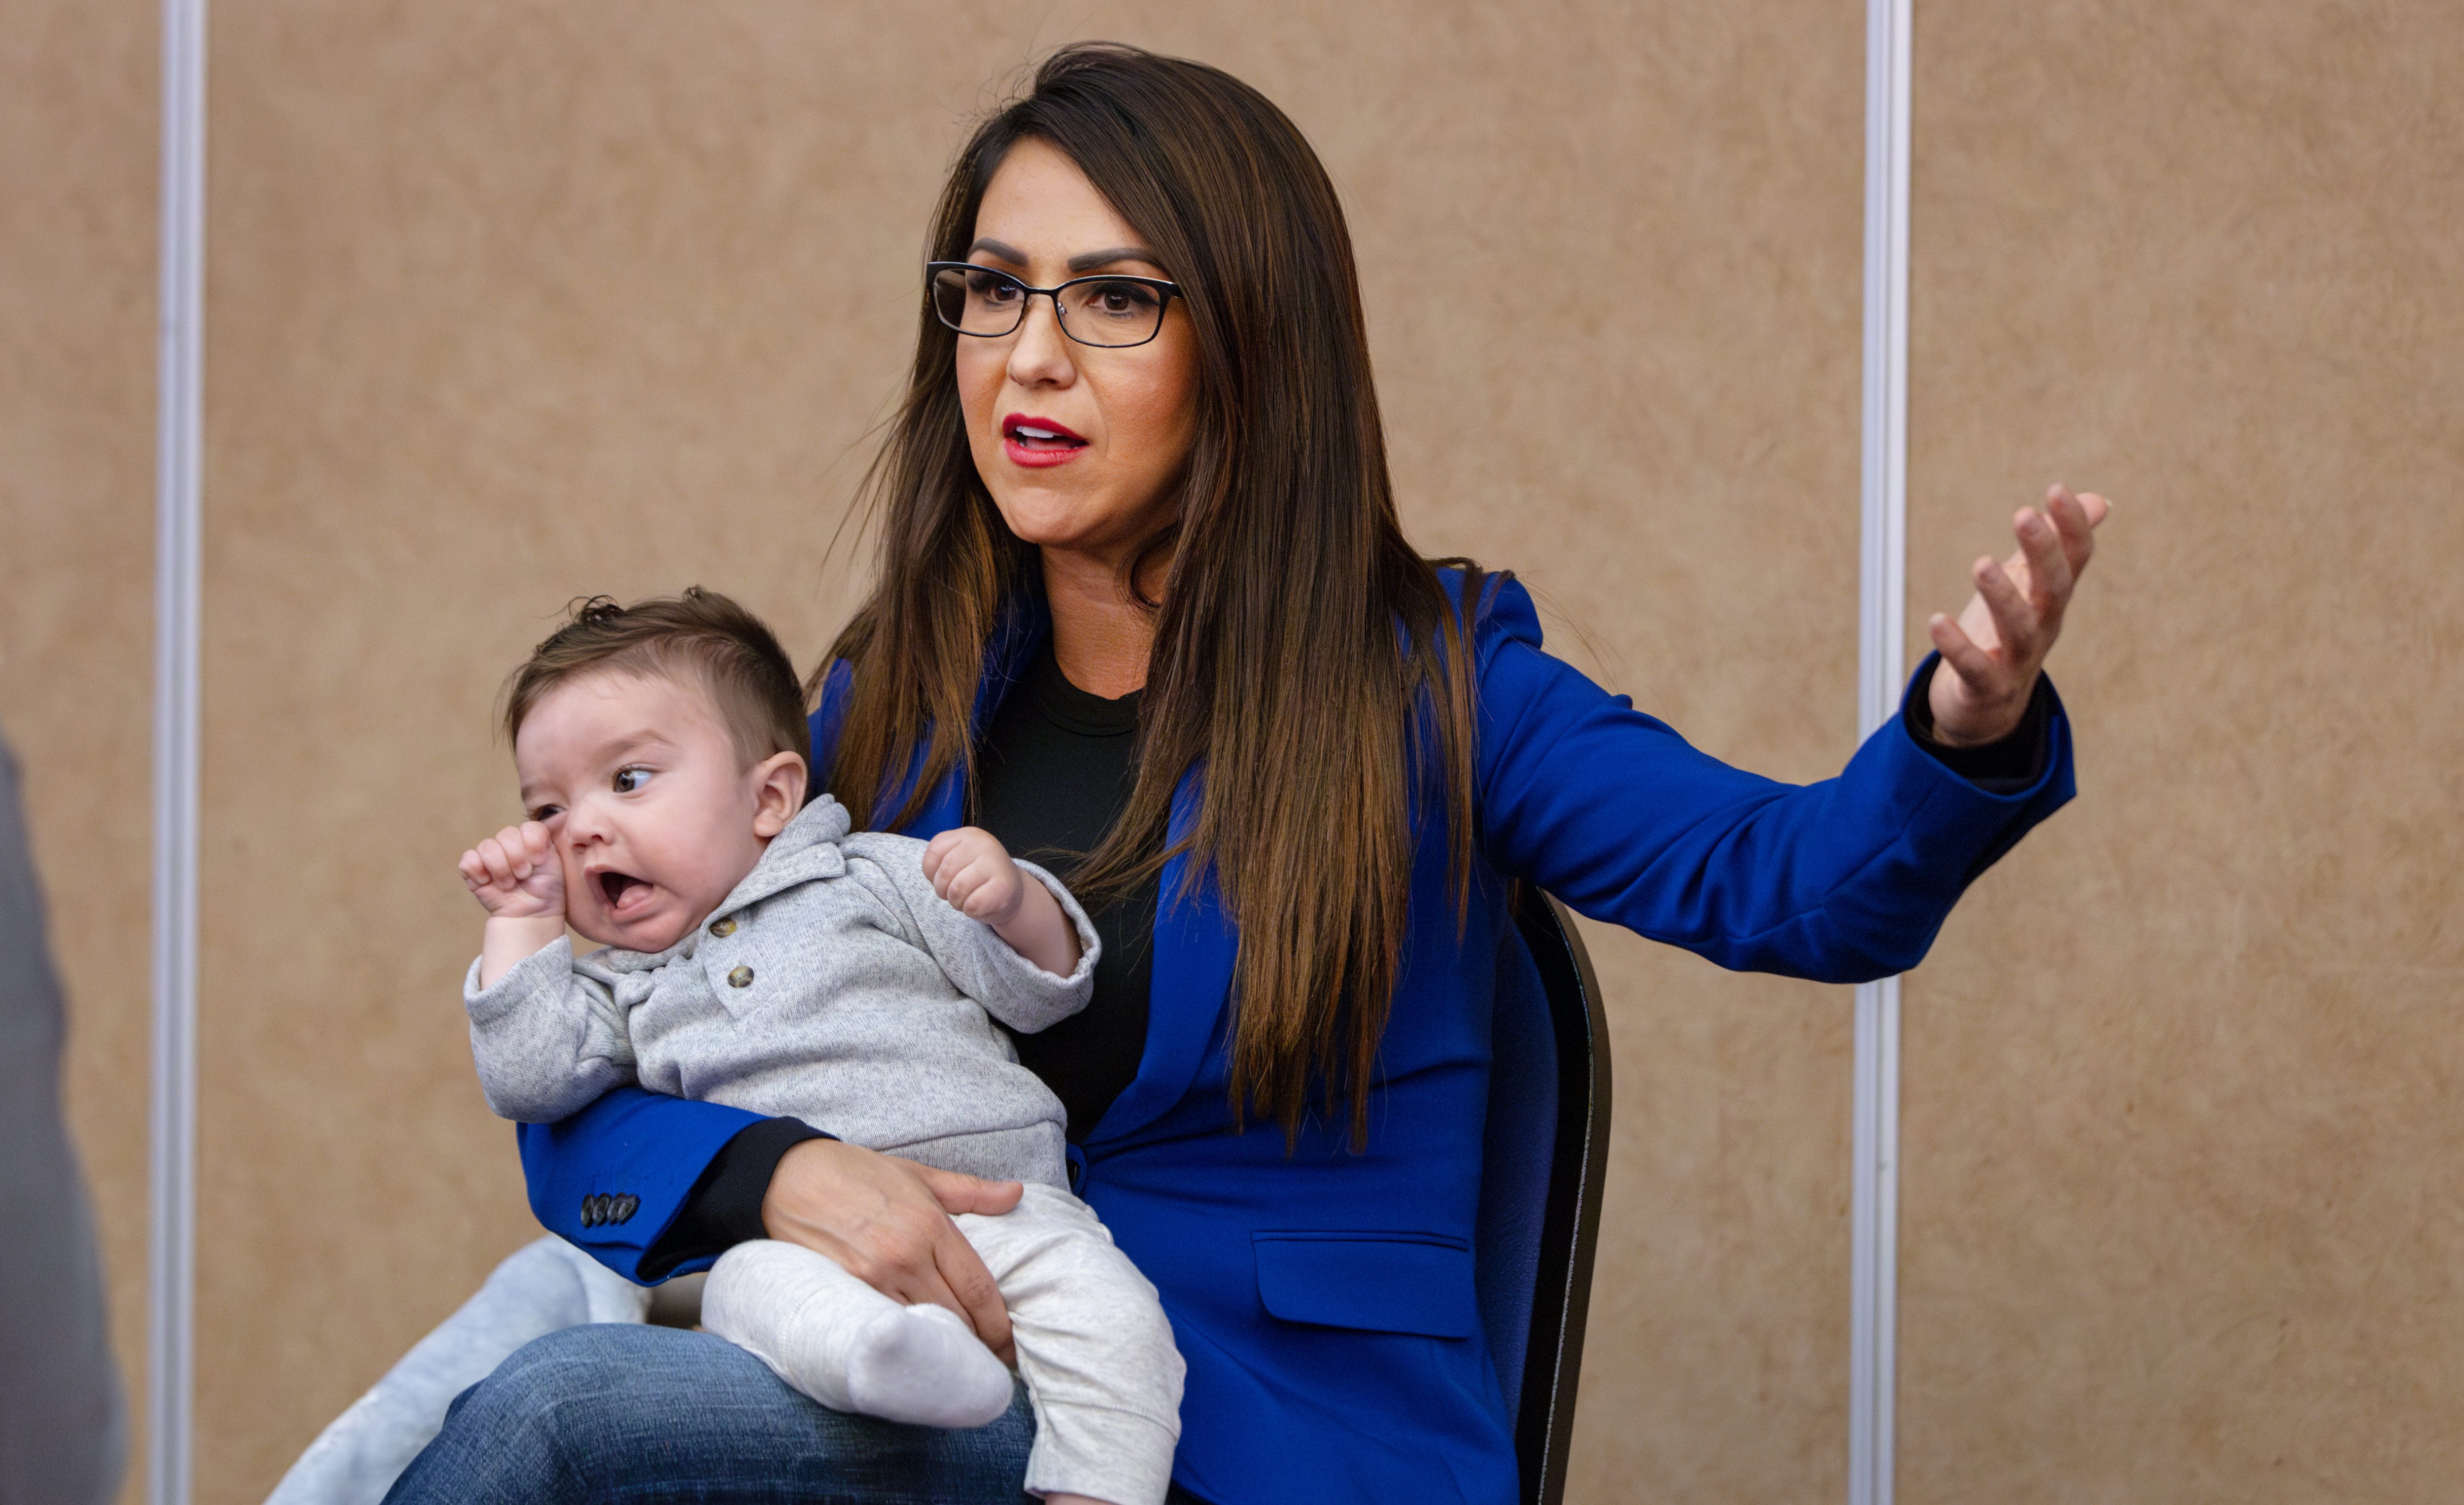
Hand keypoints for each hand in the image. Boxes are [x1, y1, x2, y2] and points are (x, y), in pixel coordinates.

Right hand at [458, 820, 564, 919]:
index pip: (529, 827)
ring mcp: (490, 856)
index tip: (539, 861)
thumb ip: (546, 843)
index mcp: (531, 839)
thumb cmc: (545, 890)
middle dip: (517, 858)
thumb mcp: (555, 864)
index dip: (533, 843)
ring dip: (500, 868)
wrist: (532, 914)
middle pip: (507, 834)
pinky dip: (478, 872)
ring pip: (487, 846)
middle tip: (523, 876)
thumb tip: (532, 832)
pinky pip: (468, 860)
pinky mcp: (474, 870)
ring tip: (509, 884)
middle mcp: (510, 844)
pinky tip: (488, 883)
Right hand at [760, 1139, 1023, 1362]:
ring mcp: (873, 1277)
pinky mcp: (845, 1292)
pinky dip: (906, 1342)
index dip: (999, 1324)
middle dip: (978, 1343)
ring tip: (958, 1362)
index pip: (978, 1287)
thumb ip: (971, 1191)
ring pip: (922, 1327)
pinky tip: (917, 1352)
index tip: (1009, 1345)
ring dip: (943, 1347)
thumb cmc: (856, 1173)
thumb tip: (1016, 1193)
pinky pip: (886, 1326)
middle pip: (956, 1315)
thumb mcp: (918, 1175)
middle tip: (991, 1361)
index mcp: (931, 1224)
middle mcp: (906, 1255)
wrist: (789, 1177)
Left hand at [921, 826, 1026, 927]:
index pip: (934, 851)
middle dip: (943, 891)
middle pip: (944, 873)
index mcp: (969, 835)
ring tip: (967, 899)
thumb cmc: (978, 876)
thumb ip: (941, 860)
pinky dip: (971, 911)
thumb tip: (935, 876)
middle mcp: (984, 844)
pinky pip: (972, 905)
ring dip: (957, 903)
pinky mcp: (1003, 887)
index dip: (931, 872)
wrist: (1012, 891)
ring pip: (957, 890)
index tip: (944, 878)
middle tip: (955, 893)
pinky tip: (980, 905)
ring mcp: (995, 864)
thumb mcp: (958, 859)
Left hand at [1925, 484, 2110, 746]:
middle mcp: (2044, 626)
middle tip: (2024, 515)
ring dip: (2002, 596)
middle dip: (2042, 552)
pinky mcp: (1986, 687)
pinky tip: (1937, 620)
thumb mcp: (2032, 586)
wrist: (1987, 708)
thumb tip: (2096, 500)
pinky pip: (1975, 668)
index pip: (2075, 559)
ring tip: (1981, 564)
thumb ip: (2056, 545)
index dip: (2072, 526)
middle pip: (2053, 588)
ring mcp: (2017, 660)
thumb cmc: (2007, 635)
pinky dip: (1957, 646)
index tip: (2056, 489)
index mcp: (2053, 598)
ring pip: (2019, 629)